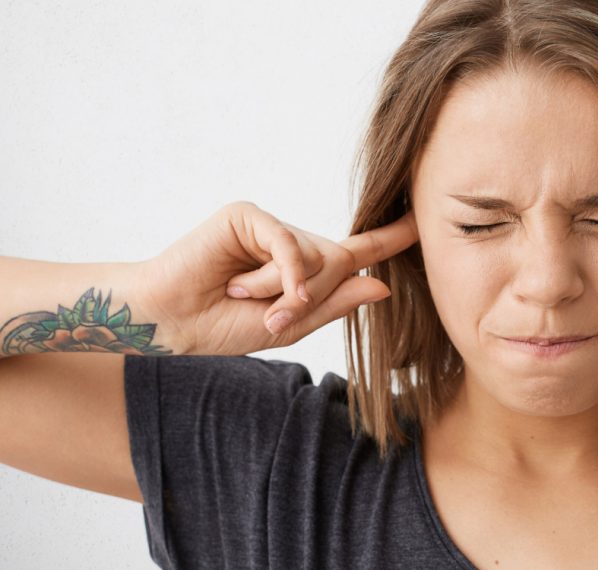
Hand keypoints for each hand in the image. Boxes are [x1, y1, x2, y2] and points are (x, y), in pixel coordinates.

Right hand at [137, 201, 417, 354]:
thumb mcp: (291, 326)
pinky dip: (279, 272)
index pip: (361, 251)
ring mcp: (271, 227)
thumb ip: (335, 304)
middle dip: (310, 297)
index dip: (393, 237)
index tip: (424, 220)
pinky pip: (288, 242)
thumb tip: (383, 284)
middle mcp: (294, 244)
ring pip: (313, 256)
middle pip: (339, 262)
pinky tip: (243, 286)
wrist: (172, 323)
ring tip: (241, 296)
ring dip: (282, 291)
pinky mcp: (248, 216)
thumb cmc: (223, 326)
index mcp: (307, 271)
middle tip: (269, 316)